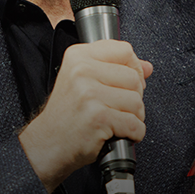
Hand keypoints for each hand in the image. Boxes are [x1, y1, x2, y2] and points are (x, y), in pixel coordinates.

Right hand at [18, 40, 152, 192]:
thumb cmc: (66, 114)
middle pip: (134, 77)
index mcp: (78, 56)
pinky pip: (134, 124)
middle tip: (117, 108)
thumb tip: (147, 67)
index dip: (134, 68)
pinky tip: (118, 133)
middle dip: (134, 98)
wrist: (47, 143)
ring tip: (116, 122)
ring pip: (137, 102)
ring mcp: (89, 94)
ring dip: (134, 118)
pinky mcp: (98, 117)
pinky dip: (133, 134)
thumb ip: (116, 69)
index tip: (128, 83)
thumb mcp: (83, 81)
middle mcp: (82, 71)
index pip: (124, 50)